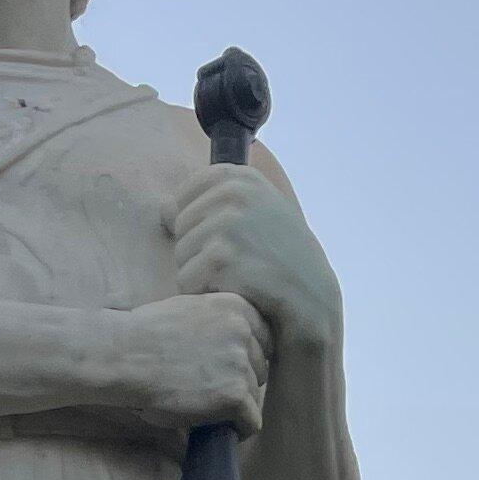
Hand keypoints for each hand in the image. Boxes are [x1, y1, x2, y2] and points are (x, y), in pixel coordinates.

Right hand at [112, 289, 268, 437]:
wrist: (123, 357)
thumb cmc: (142, 337)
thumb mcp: (188, 310)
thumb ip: (216, 321)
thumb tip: (231, 347)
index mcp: (235, 305)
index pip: (263, 337)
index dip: (245, 358)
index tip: (224, 371)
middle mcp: (244, 329)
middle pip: (261, 367)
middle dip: (241, 381)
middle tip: (212, 393)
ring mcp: (241, 362)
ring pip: (255, 395)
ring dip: (235, 406)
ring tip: (207, 411)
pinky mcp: (235, 393)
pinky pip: (252, 421)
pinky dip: (237, 429)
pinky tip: (217, 428)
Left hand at [171, 164, 341, 358]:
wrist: (315, 302)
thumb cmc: (281, 262)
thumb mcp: (254, 220)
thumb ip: (212, 206)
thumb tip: (162, 210)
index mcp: (240, 177)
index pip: (184, 197)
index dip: (199, 228)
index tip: (232, 244)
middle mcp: (234, 193)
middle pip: (179, 229)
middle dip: (199, 255)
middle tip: (240, 268)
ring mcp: (229, 224)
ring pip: (180, 257)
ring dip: (203, 279)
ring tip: (240, 281)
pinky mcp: (223, 258)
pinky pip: (186, 282)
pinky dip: (206, 297)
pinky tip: (237, 296)